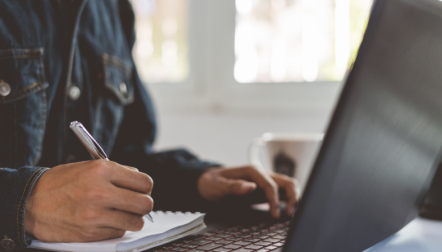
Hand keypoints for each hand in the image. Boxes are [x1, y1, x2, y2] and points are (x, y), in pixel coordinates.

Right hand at [25, 160, 153, 241]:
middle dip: (143, 204)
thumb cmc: (61, 183)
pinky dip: (116, 228)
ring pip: (136, 222)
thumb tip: (140, 183)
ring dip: (132, 219)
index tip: (140, 190)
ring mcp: (95, 214)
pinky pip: (119, 232)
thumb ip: (117, 172)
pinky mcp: (90, 233)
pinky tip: (106, 221)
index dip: (145, 187)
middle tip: (134, 203)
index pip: (145, 182)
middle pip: (145, 204)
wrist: (30, 202)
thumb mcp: (89, 167)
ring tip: (122, 214)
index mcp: (102, 170)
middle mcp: (101, 192)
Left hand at [198, 165, 297, 217]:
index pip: (270, 184)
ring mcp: (264, 180)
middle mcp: (261, 173)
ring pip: (287, 185)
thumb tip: (250, 187)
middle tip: (290, 213)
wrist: (208, 181)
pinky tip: (286, 211)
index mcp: (252, 171)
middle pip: (286, 181)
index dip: (274, 199)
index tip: (275, 213)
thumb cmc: (212, 182)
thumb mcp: (218, 185)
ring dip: (293, 197)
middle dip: (292, 196)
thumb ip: (233, 186)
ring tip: (291, 213)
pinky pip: (281, 191)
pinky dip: (287, 200)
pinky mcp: (264, 188)